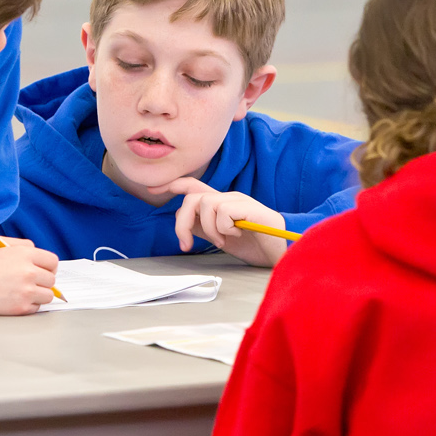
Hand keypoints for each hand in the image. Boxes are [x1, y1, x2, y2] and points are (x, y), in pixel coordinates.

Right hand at [0, 238, 58, 314]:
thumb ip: (21, 245)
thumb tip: (37, 252)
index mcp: (24, 254)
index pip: (52, 261)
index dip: (48, 266)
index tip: (43, 270)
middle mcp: (28, 272)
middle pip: (51, 279)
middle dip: (42, 281)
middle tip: (29, 282)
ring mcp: (26, 291)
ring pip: (48, 295)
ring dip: (38, 294)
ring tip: (22, 291)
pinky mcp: (21, 308)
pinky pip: (36, 307)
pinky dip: (29, 305)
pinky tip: (14, 300)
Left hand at [160, 177, 289, 266]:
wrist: (283, 251)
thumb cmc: (256, 245)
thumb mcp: (223, 238)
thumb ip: (204, 228)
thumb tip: (185, 224)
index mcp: (221, 204)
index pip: (192, 186)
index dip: (171, 184)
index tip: (152, 188)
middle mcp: (228, 198)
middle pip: (193, 198)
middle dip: (182, 222)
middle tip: (187, 244)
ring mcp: (239, 201)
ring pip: (206, 205)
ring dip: (209, 229)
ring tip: (223, 241)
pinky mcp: (249, 208)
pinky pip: (223, 212)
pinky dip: (224, 228)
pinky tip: (238, 234)